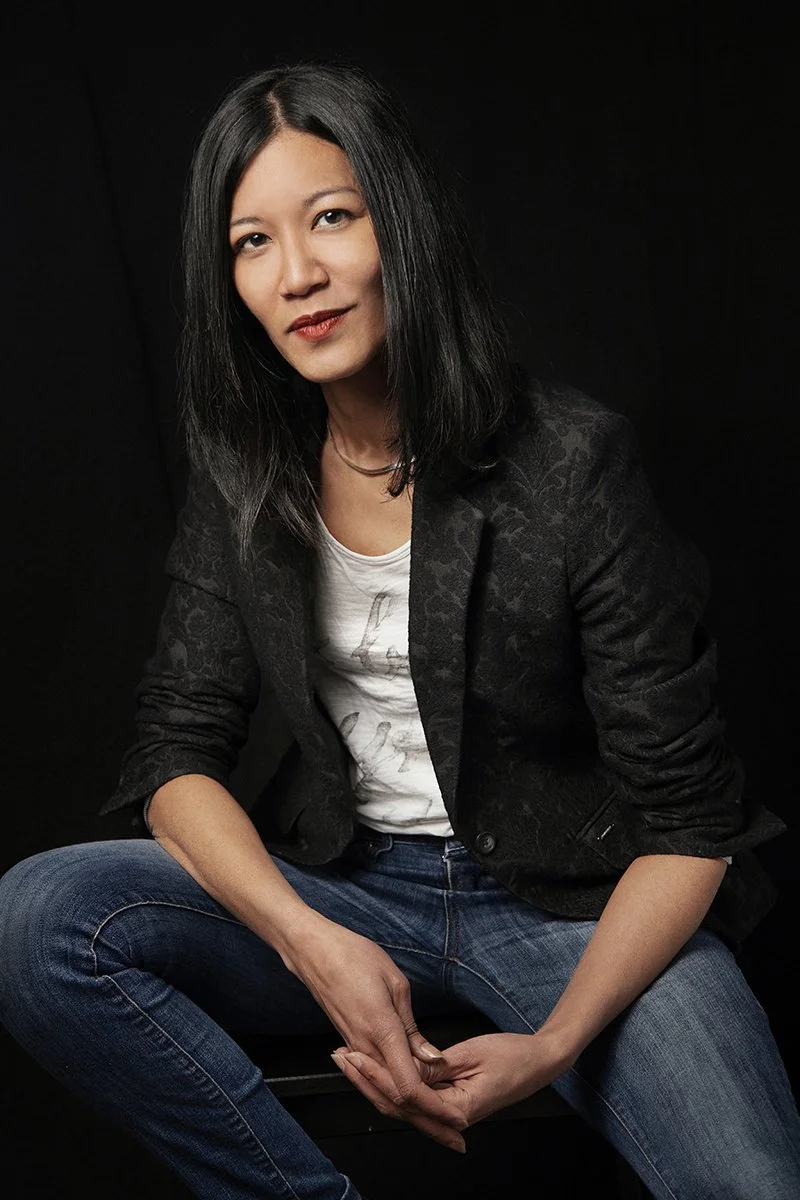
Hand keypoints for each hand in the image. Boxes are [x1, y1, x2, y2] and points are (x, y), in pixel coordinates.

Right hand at [282, 916, 466, 1147]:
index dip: (434, 1108)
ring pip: (383, 1093)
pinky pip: (373, 1078)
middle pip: (397, 1100)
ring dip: (412, 1113)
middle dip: (428, 1123)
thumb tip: (432, 1058)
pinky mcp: (349, 1044)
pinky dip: (393, 1094)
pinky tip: (409, 1099)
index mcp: (382, 1031)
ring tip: (439, 1127)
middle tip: (456, 1141)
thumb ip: (412, 1028)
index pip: (409, 1086)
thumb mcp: (396, 984)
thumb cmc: (354, 956)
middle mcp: (366, 1048)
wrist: (314, 952)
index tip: (456, 1121)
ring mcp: (354, 1048)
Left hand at [330, 1030, 574, 1146]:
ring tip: (347, 1059)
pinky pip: (413, 1095)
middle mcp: (449, 1116)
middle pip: (395, 1104)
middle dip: (365, 1080)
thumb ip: (437, 1066)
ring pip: (400, 1102)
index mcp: (456, 1109)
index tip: (355, 1054)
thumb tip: (406, 1066)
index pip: (405, 1095)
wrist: (539, 1063)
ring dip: (372, 1081)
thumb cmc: (513, 1056)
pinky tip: (373, 1067)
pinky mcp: (447, 1099)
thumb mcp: (472, 1054)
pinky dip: (390, 1080)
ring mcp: (447, 1110)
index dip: (377, 1074)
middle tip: (340, 1057)